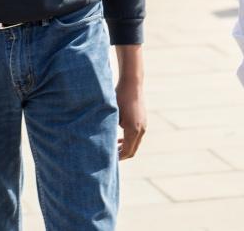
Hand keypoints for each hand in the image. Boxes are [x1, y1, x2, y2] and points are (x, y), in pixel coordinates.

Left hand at [115, 44, 146, 159]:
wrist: (131, 83)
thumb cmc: (119, 97)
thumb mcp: (111, 114)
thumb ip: (108, 128)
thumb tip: (100, 141)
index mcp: (133, 130)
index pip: (127, 152)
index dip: (117, 158)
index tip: (107, 160)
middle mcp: (141, 130)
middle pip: (132, 150)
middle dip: (121, 155)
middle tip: (108, 158)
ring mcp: (143, 125)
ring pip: (135, 144)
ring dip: (124, 148)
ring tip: (112, 149)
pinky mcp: (143, 121)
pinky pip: (136, 136)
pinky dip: (128, 140)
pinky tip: (118, 138)